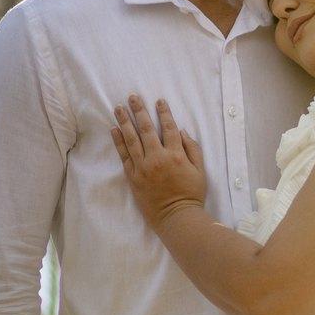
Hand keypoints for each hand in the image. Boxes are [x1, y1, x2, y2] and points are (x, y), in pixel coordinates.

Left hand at [112, 96, 206, 232]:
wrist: (177, 217)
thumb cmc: (191, 195)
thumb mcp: (200, 171)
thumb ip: (192, 149)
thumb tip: (182, 132)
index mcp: (175, 155)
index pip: (169, 128)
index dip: (164, 113)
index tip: (158, 101)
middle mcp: (157, 158)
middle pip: (147, 129)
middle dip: (139, 111)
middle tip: (132, 97)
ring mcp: (143, 168)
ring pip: (132, 140)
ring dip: (124, 122)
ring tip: (118, 108)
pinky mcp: (133, 177)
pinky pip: (124, 156)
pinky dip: (118, 142)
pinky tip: (114, 130)